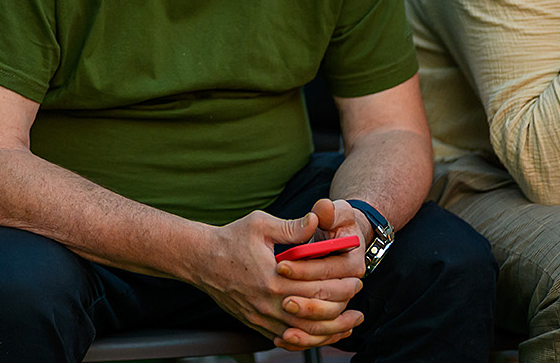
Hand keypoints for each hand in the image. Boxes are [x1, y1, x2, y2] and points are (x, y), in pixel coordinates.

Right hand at [190, 211, 364, 351]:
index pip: (317, 288)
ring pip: (304, 333)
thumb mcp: (260, 225)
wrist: (201, 260)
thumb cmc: (231, 239)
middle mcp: (268, 304)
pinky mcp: (256, 324)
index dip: (342, 285)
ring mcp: (262, 318)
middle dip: (342, 309)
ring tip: (349, 326)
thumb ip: (291, 226)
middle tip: (358, 299)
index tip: (357, 279)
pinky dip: (308, 340)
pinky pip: (287, 340)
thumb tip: (317, 220)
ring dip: (330, 331)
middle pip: (316, 314)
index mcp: (273, 279)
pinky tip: (322, 335)